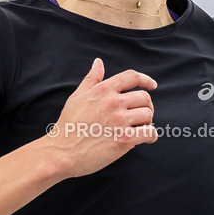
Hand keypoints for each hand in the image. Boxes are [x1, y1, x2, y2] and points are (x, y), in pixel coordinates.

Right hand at [44, 57, 157, 176]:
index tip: (152, 85)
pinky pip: (150, 132)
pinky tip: (143, 139)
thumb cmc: (68, 126)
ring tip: (138, 128)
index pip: (132, 77)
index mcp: (103, 90)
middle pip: (144, 97)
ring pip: (148, 114)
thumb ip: (91, 79)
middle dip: (145, 106)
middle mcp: (113, 102)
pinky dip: (150, 136)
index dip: (145, 80)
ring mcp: (120, 120)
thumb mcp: (77, 97)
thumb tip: (98, 62)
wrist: (61, 152)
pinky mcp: (125, 139)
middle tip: (139, 116)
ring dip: (146, 122)